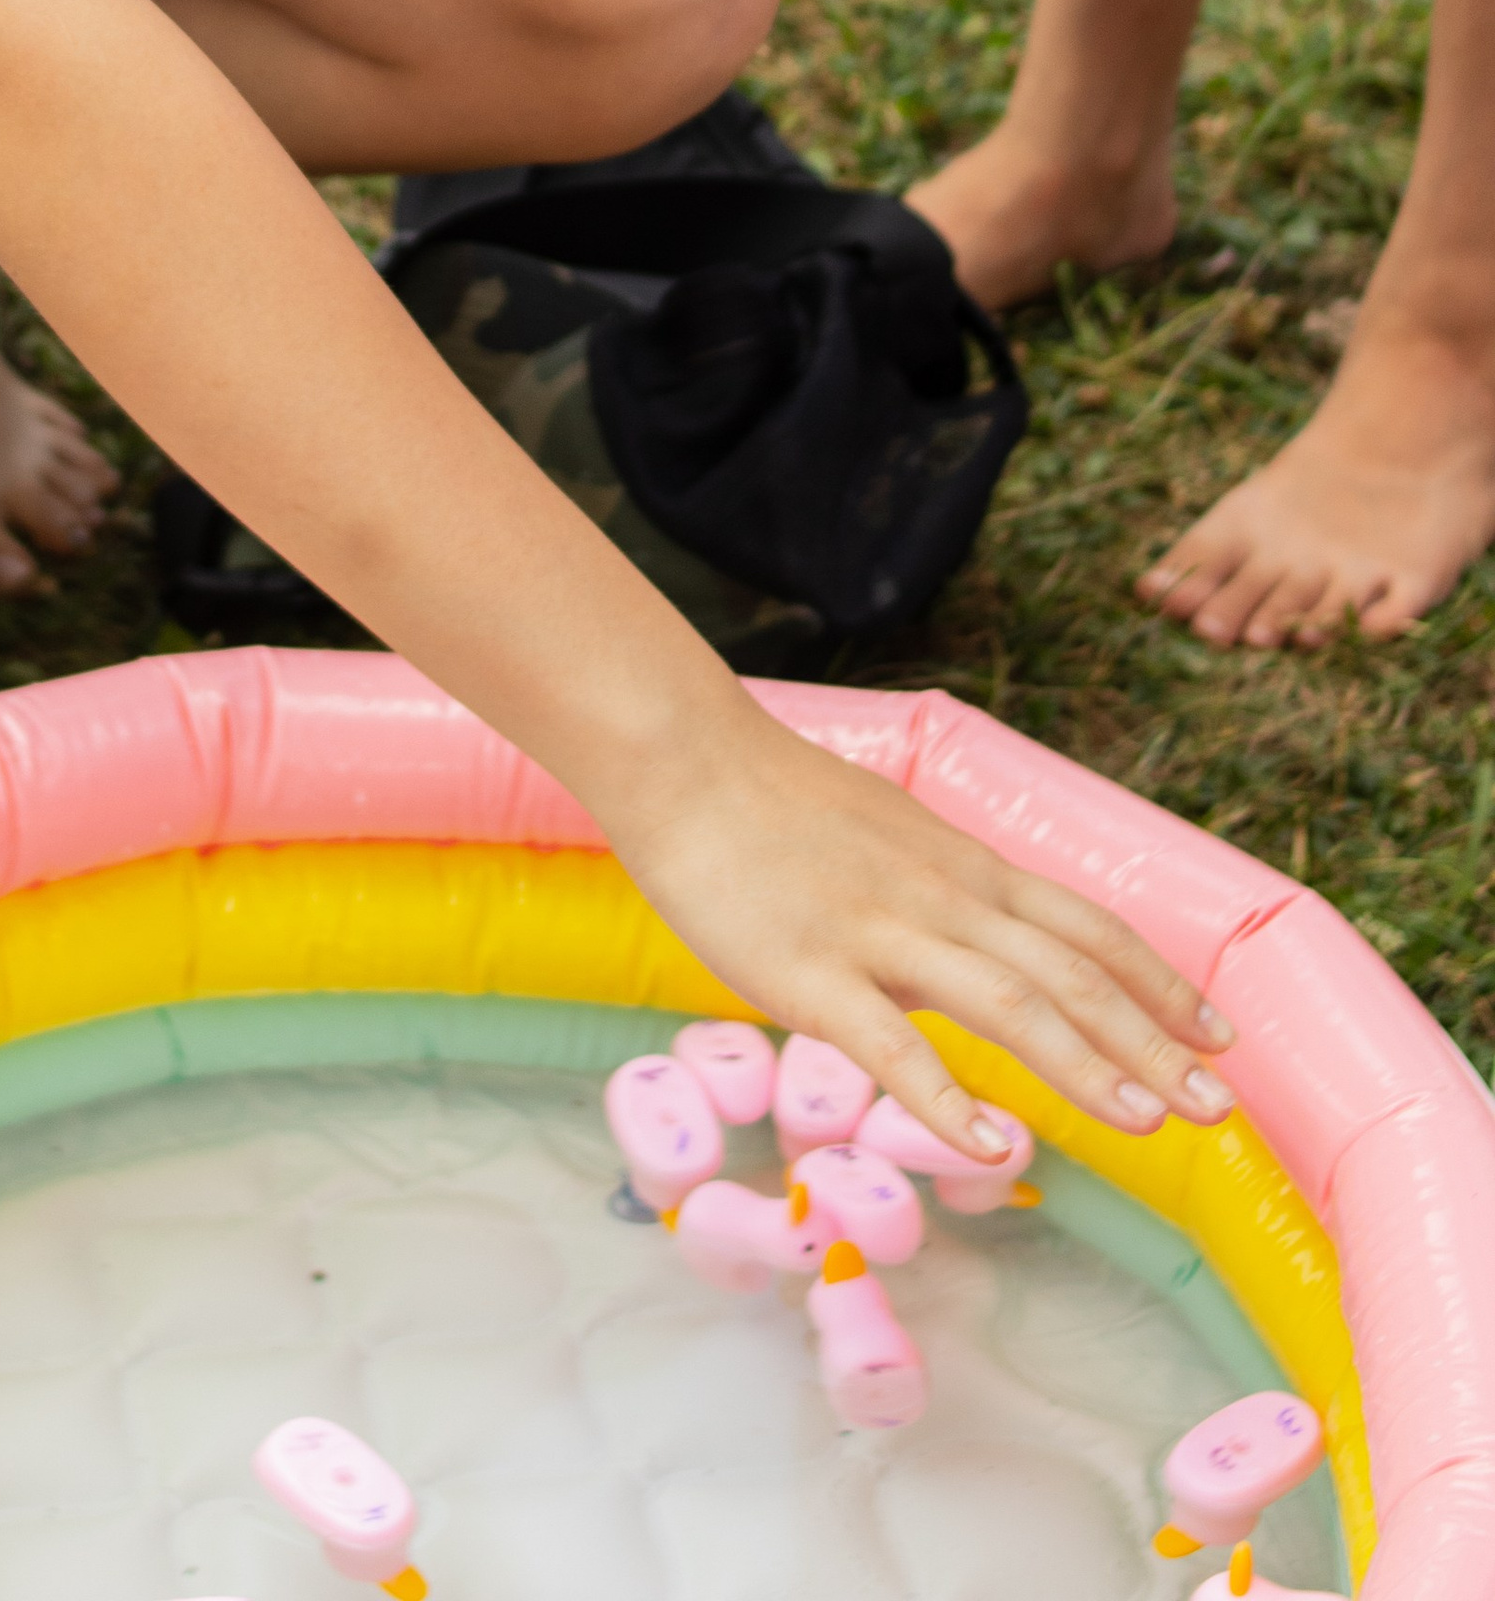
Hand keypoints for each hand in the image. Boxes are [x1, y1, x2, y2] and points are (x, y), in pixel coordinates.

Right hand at [622, 702, 1236, 1154]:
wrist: (686, 759)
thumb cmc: (775, 801)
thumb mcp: (891, 834)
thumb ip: (943, 891)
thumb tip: (986, 940)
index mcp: (964, 867)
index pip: (1088, 927)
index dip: (1161, 984)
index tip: (1221, 1037)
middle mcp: (943, 898)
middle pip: (1071, 971)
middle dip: (1153, 1041)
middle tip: (1220, 1109)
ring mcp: (880, 934)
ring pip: (1007, 1001)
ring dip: (1086, 1063)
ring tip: (1146, 1123)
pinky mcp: (812, 972)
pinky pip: (891, 1045)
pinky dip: (949, 1100)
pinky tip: (995, 1149)